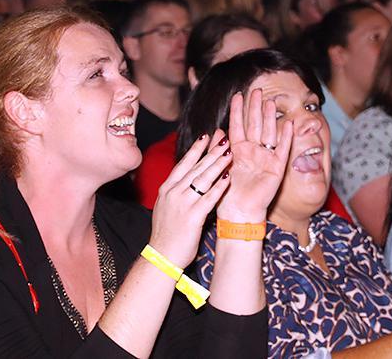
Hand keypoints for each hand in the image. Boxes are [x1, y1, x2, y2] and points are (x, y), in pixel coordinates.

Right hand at [149, 134, 232, 266]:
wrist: (162, 254)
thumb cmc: (166, 233)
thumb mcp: (165, 206)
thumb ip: (175, 191)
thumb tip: (186, 178)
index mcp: (166, 189)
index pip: (183, 163)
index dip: (196, 149)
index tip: (206, 136)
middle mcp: (173, 193)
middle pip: (195, 168)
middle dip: (211, 152)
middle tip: (224, 140)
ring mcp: (182, 204)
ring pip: (202, 179)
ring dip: (217, 165)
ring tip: (229, 154)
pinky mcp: (192, 217)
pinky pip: (208, 199)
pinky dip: (218, 188)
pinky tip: (228, 179)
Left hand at [216, 93, 291, 222]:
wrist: (238, 211)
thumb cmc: (226, 192)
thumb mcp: (219, 166)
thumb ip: (219, 148)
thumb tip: (217, 130)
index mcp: (237, 150)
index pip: (238, 125)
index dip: (238, 110)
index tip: (239, 94)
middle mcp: (253, 151)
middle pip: (255, 125)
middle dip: (255, 107)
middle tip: (257, 90)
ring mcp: (265, 158)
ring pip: (269, 133)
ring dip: (270, 117)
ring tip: (270, 101)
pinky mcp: (277, 168)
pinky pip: (283, 150)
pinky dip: (286, 137)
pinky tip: (289, 124)